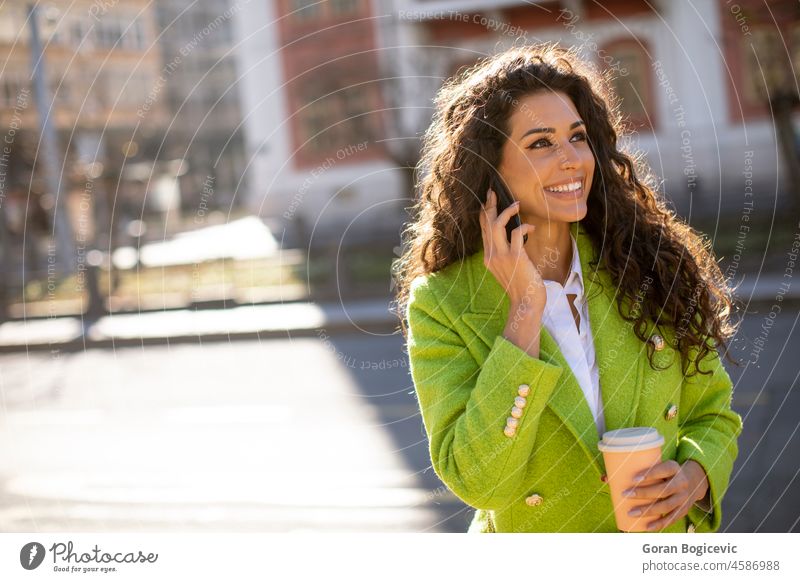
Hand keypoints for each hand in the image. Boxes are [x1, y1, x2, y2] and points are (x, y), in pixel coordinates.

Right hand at [478, 188, 545, 307]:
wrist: (526, 303)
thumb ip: (506, 253)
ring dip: (506, 211)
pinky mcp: (515, 257)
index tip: (488, 200)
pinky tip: (531, 227)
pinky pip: (516, 233)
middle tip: (494, 191)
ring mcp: (501, 256)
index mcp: (488, 257)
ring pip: (496, 225)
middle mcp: (491, 255)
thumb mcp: (508, 268)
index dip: (484, 213)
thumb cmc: (521, 286)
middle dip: (489, 205)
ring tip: (516, 204)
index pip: (483, 230)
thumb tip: (514, 234)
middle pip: (486, 224)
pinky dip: (524, 226)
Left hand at [601, 460, 708, 530]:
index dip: (650, 473)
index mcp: (674, 467)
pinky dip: (659, 524)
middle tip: (625, 494)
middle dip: (643, 493)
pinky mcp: (684, 509)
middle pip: (663, 489)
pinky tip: (647, 527)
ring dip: (648, 510)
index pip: (663, 469)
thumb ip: (633, 470)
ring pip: (666, 505)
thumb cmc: (663, 472)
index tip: (633, 478)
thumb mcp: (656, 466)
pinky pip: (672, 518)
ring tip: (630, 513)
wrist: (693, 481)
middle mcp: (681, 482)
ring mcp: (684, 497)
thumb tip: (604, 478)